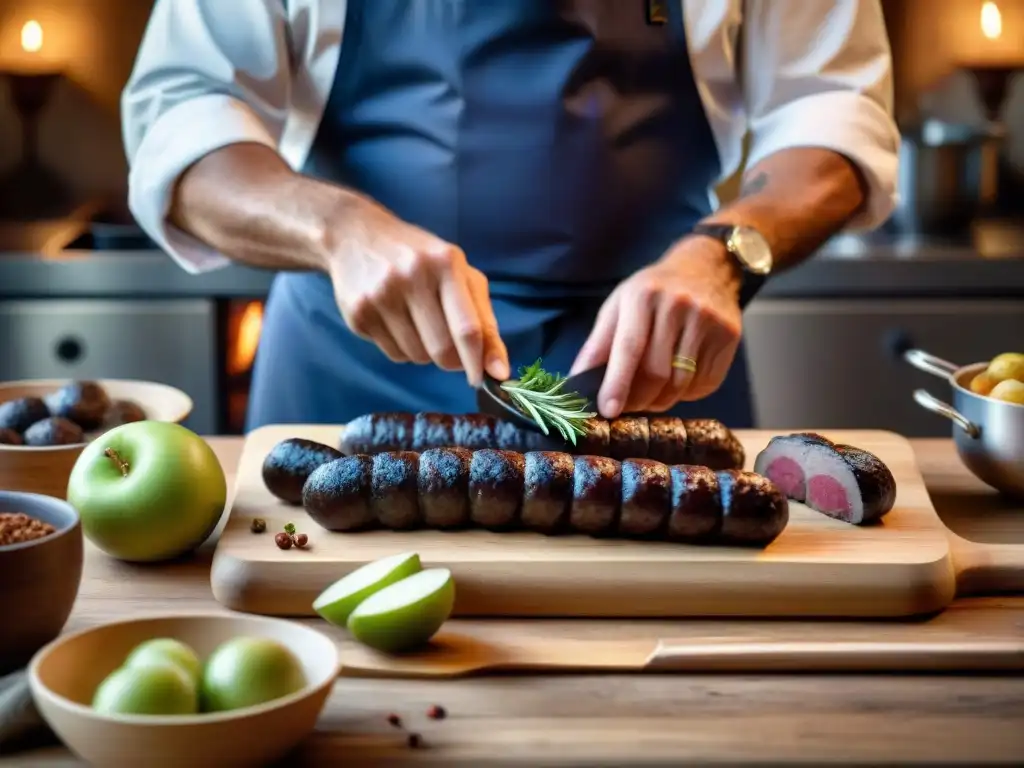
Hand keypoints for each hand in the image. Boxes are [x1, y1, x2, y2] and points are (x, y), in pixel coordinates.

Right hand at [325, 195, 508, 386]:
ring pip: (417, 357)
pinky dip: (404, 349)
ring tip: (419, 324)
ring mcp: (381, 296)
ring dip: (426, 353)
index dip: (478, 361)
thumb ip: (484, 320)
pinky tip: (397, 322)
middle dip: (452, 360)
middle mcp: (412, 277)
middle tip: (452, 351)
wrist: (355, 235)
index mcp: (445, 263)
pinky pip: (394, 355)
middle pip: (442, 349)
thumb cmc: (420, 258)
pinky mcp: (359, 314)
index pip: (467, 328)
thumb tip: (499, 371)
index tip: (485, 379)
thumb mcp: (459, 275)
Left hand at [570, 235, 742, 417]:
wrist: (705, 268)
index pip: (629, 347)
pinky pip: (705, 383)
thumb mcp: (619, 306)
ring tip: (652, 393)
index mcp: (643, 296)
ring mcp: (707, 319)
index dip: (617, 383)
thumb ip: (598, 344)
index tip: (608, 410)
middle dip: (639, 399)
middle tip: (629, 406)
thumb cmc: (652, 292)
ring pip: (681, 383)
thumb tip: (577, 381)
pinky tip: (678, 380)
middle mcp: (678, 305)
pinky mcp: (728, 335)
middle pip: (656, 372)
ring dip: (662, 399)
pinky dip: (687, 393)